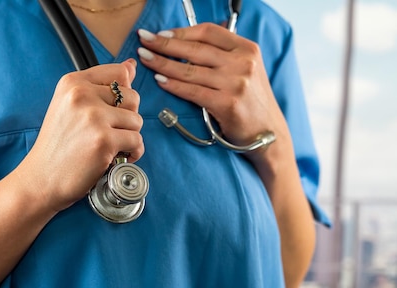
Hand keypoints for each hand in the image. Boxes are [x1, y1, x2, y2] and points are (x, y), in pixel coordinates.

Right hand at [19, 59, 143, 212]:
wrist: (40, 180)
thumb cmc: (56, 148)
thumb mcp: (69, 108)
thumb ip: (99, 87)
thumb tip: (131, 66)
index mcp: (73, 83)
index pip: (120, 72)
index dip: (123, 96)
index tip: (110, 112)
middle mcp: (82, 95)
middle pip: (133, 97)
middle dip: (127, 119)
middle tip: (108, 134)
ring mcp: (93, 118)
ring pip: (137, 120)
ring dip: (129, 137)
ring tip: (111, 147)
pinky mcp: (104, 141)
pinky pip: (137, 141)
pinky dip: (132, 153)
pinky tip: (116, 158)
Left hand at [136, 23, 287, 151]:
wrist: (267, 131)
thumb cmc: (250, 100)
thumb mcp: (247, 68)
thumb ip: (225, 52)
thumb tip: (193, 36)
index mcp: (247, 49)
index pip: (208, 32)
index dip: (181, 32)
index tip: (160, 33)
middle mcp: (243, 63)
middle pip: (195, 49)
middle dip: (164, 44)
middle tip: (144, 40)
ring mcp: (235, 83)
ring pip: (190, 71)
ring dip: (162, 63)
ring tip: (145, 58)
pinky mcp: (226, 104)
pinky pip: (192, 91)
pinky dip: (173, 85)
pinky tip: (159, 79)